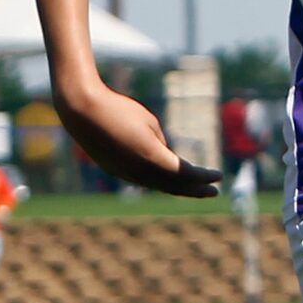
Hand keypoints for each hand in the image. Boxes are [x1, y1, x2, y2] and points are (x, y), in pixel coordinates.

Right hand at [58, 81, 222, 198]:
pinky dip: (159, 181)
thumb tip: (166, 159)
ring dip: (177, 187)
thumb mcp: (149, 122)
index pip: (185, 173)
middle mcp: (140, 171)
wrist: (82, 112)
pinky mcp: (116, 171)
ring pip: (158, 185)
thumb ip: (162, 144)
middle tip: (214, 192)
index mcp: (152, 157)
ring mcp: (126, 174)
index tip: (219, 176)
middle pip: (174, 186)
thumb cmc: (119, 109)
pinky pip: (143, 179)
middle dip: (195, 189)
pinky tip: (166, 179)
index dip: (204, 177)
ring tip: (193, 187)